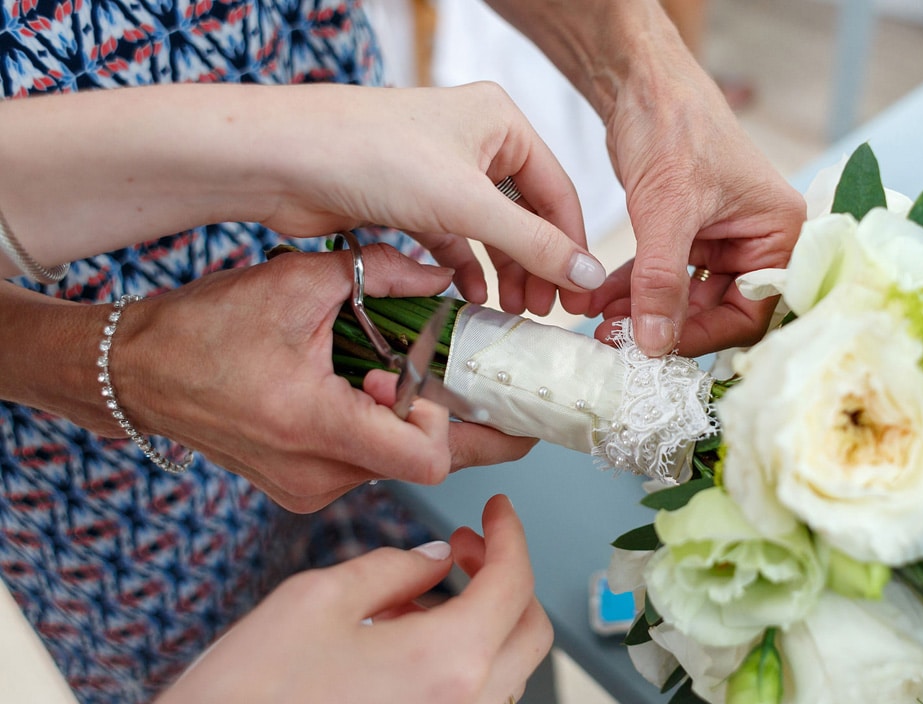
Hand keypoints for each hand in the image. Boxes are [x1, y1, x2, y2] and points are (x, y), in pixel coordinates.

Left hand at [2, 82, 604, 314]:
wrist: (283, 159)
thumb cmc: (374, 157)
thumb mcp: (469, 205)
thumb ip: (535, 244)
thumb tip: (590, 275)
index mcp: (501, 122)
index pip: (558, 193)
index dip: (572, 249)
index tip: (579, 299)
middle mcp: (474, 139)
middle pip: (525, 214)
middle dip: (535, 266)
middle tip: (543, 314)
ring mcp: (439, 169)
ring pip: (488, 230)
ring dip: (500, 273)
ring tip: (509, 315)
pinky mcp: (408, 196)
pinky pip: (451, 238)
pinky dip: (463, 269)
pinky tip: (468, 301)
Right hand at [99, 495, 552, 703]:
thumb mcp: (315, 600)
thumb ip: (390, 570)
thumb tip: (430, 561)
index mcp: (448, 663)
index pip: (515, 584)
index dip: (510, 535)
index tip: (497, 511)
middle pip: (528, 634)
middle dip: (507, 579)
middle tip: (465, 546)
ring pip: (500, 674)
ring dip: (481, 623)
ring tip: (417, 593)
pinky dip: (455, 664)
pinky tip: (399, 642)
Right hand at [112, 245, 532, 512]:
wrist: (137, 374)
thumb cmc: (204, 329)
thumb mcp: (294, 283)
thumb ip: (379, 275)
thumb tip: (440, 275)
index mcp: (315, 425)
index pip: (426, 458)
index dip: (449, 420)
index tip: (430, 377)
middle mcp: (316, 473)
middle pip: (425, 465)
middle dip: (458, 425)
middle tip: (482, 389)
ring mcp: (308, 490)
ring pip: (398, 466)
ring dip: (413, 422)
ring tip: (391, 372)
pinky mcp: (301, 491)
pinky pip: (368, 468)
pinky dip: (382, 433)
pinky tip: (366, 392)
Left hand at [562, 52, 805, 356]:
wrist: (641, 83)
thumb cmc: (674, 127)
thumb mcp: (667, 211)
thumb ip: (661, 282)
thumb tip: (654, 344)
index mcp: (780, 232)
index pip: (753, 310)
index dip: (704, 334)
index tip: (657, 348)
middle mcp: (759, 239)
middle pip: (717, 310)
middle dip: (664, 325)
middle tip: (618, 340)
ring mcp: (723, 238)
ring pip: (684, 296)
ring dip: (641, 310)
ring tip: (600, 323)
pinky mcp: (688, 233)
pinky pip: (663, 276)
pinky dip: (633, 289)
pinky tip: (600, 301)